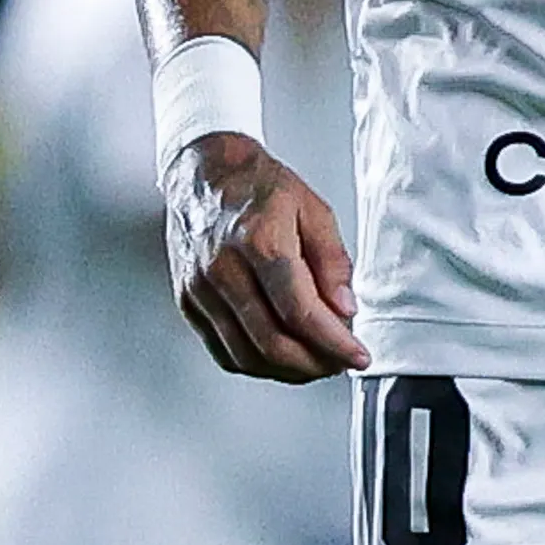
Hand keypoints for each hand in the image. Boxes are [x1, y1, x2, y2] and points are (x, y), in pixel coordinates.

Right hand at [164, 133, 368, 381]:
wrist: (203, 173)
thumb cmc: (256, 185)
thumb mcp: (312, 208)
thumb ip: (332, 260)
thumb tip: (344, 309)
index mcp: (259, 239)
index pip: (300, 312)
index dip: (334, 343)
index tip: (356, 356)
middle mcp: (223, 268)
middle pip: (272, 342)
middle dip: (314, 364)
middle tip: (338, 363)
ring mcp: (200, 288)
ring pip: (246, 355)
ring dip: (287, 371)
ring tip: (313, 362)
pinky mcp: (188, 301)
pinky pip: (222, 351)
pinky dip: (255, 365)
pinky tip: (278, 356)